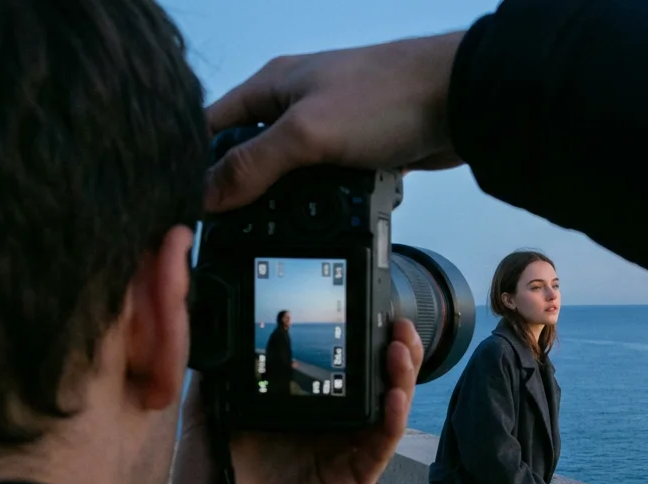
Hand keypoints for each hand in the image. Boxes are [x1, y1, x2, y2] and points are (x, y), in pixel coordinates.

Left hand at [172, 320, 424, 483]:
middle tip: (397, 321)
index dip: (356, 337)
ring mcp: (344, 453)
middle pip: (372, 380)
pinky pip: (380, 444)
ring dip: (400, 374)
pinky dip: (392, 418)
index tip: (362, 306)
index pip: (336, 365)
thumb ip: (216, 382)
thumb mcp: (205, 424)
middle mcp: (326, 427)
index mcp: (296, 409)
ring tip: (401, 346)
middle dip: (391, 348)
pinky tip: (393, 395)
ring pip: (385, 406)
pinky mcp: (354, 480)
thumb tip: (217, 333)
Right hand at [203, 31, 465, 212]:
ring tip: (276, 232)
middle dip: (243, 191)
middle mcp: (296, 104)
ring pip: (294, 174)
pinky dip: (327, 203)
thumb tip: (204, 196)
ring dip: (287, 201)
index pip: (212, 127)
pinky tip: (325, 223)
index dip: (195, 165)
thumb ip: (254, 165)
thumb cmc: (385, 98)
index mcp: (271, 86)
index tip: (185, 206)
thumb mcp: (306, 133)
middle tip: (231, 232)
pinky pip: (332, 184)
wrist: (461, 101)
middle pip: (250, 154)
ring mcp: (332, 128)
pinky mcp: (364, 151)